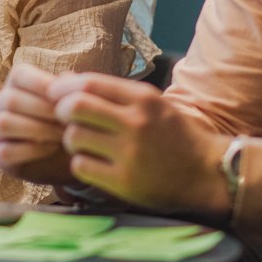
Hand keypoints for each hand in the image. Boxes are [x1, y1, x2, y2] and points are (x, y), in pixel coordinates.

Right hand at [0, 62, 78, 186]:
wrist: (72, 155)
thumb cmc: (72, 120)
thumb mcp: (74, 102)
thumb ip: (70, 87)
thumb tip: (65, 78)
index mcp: (17, 83)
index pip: (19, 74)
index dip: (43, 84)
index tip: (66, 98)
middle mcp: (1, 103)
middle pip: (10, 99)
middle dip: (43, 110)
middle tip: (69, 120)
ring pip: (4, 123)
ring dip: (37, 129)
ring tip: (62, 135)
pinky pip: (5, 150)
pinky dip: (31, 150)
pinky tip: (52, 149)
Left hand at [50, 73, 231, 215]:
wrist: (207, 172)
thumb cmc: (175, 135)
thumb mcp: (152, 104)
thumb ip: (114, 93)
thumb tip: (67, 79)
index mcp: (143, 98)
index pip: (89, 83)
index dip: (64, 87)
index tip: (55, 93)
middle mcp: (136, 123)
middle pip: (75, 107)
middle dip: (61, 110)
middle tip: (64, 118)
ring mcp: (130, 154)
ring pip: (74, 137)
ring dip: (71, 139)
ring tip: (81, 142)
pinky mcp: (124, 182)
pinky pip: (81, 166)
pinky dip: (80, 163)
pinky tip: (91, 162)